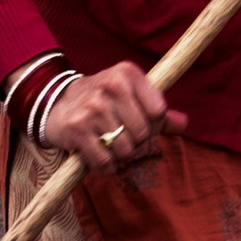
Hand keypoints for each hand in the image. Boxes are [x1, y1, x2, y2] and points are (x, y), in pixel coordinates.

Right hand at [42, 62, 186, 173]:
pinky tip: (102, 158)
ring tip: (111, 145)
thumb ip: (159, 112)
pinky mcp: (76, 128)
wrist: (56, 103)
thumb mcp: (131, 96)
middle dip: (138, 143)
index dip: (154, 126)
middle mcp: (110, 86)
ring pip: (126, 149)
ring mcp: (92, 107)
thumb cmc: (104, 101)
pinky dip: (106, 166)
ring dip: (121, 156)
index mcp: (128, 73)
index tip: (142, 124)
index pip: (159, 112)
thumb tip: (184, 124)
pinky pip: (104, 160)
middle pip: (144, 133)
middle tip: (123, 137)